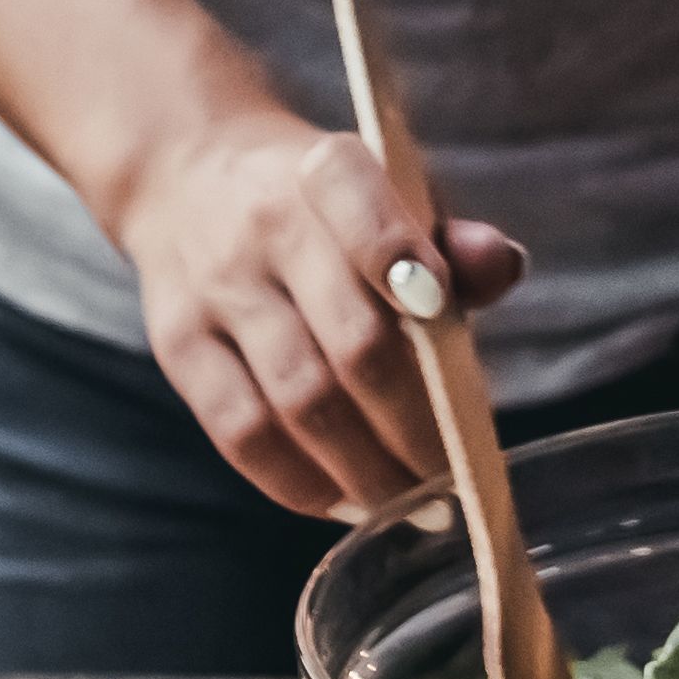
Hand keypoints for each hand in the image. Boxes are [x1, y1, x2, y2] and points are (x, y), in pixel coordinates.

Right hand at [94, 97, 531, 523]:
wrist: (188, 173)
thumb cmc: (322, 203)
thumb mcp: (390, 191)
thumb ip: (451, 238)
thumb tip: (501, 265)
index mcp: (333, 173)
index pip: (373, 224)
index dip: (414, 279)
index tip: (452, 341)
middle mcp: (269, 225)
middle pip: (355, 344)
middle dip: (417, 428)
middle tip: (455, 477)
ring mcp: (217, 287)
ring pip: (300, 401)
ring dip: (365, 470)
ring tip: (409, 505)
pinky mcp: (177, 343)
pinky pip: (241, 434)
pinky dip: (299, 482)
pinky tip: (341, 500)